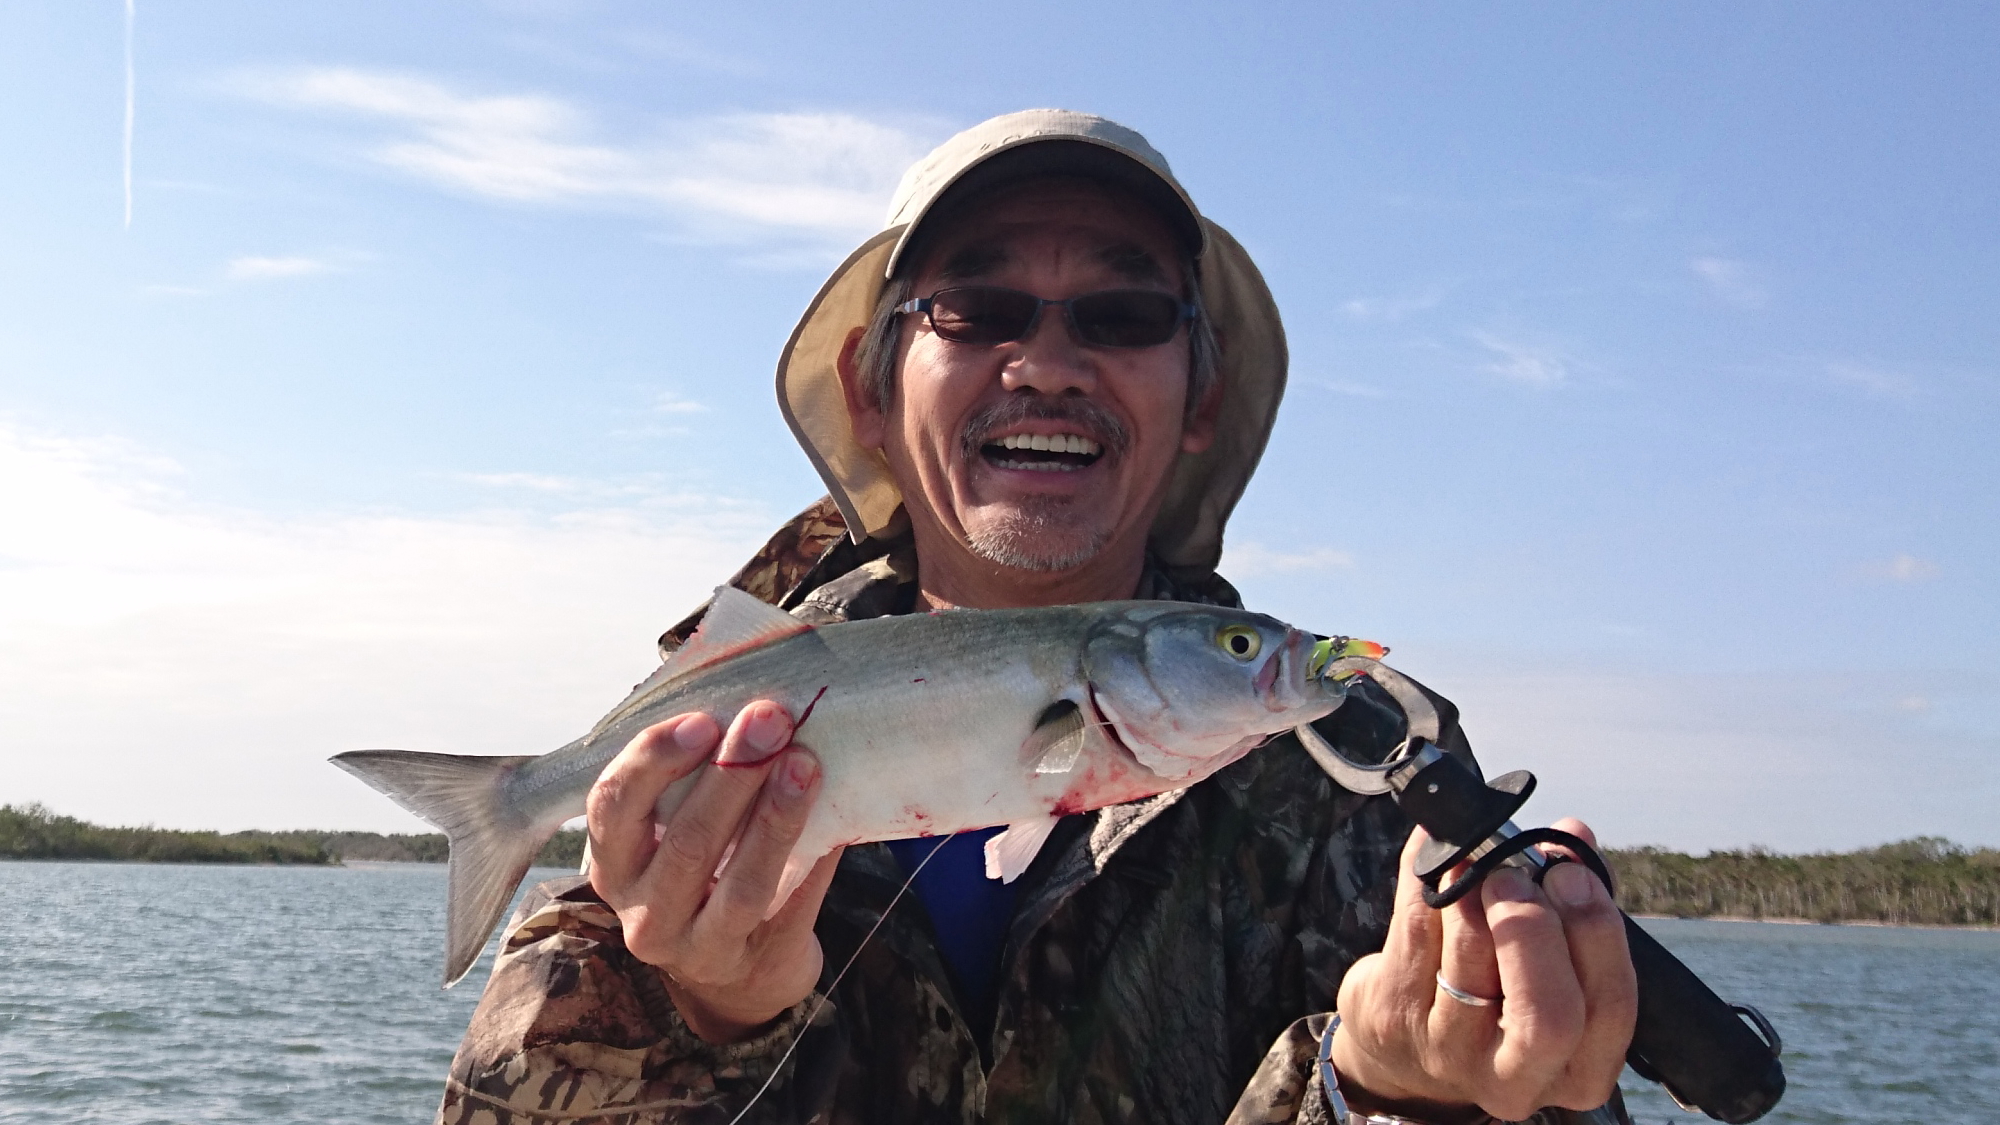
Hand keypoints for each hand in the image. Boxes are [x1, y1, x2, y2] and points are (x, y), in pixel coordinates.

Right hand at [585, 702, 843, 1043]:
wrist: (742, 974)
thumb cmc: (708, 877)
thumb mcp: (676, 833)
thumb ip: (695, 778)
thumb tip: (753, 705)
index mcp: (614, 864)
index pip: (613, 807)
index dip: (654, 760)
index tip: (702, 720)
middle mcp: (644, 912)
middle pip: (686, 842)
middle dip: (732, 774)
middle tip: (771, 720)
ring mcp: (697, 948)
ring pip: (740, 883)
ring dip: (776, 817)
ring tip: (805, 763)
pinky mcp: (755, 964)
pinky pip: (790, 908)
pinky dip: (814, 861)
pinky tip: (838, 821)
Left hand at [1330, 819, 1637, 1122]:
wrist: (1406, 1031)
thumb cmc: (1499, 987)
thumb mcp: (1551, 965)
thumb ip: (1573, 905)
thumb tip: (1574, 835)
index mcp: (1579, 1070)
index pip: (1610, 1006)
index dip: (1594, 931)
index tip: (1570, 873)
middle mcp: (1517, 1078)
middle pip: (1548, 1015)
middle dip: (1537, 930)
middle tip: (1515, 877)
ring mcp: (1451, 1054)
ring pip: (1471, 965)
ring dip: (1475, 895)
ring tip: (1476, 866)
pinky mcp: (1396, 1018)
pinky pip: (1416, 931)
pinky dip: (1429, 880)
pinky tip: (1439, 858)